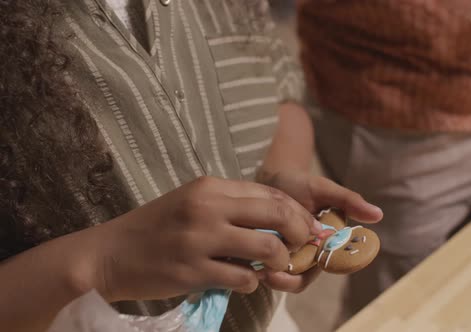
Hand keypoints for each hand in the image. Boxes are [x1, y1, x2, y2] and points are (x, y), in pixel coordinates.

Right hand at [86, 176, 321, 301]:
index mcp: (209, 187)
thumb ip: (231, 205)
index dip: (297, 211)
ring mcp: (200, 240)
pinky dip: (251, 282)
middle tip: (303, 245)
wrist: (110, 253)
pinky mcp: (193, 271)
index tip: (309, 226)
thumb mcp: (192, 202)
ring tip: (273, 266)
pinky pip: (242, 278)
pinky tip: (242, 280)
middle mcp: (207, 208)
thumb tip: (277, 216)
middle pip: (276, 213)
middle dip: (300, 231)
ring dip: (279, 260)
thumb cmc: (155, 227)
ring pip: (266, 247)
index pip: (270, 192)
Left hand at [255, 170, 382, 292]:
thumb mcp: (324, 189)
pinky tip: (245, 256)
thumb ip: (348, 201)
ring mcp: (285, 253)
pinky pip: (261, 265)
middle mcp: (306, 253)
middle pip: (299, 278)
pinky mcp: (264, 250)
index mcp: (325, 244)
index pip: (324, 268)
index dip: (318, 271)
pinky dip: (255, 263)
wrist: (274, 175)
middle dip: (285, 280)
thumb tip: (378, 215)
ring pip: (280, 275)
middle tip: (270, 273)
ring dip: (269, 274)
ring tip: (257, 265)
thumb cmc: (302, 183)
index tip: (297, 269)